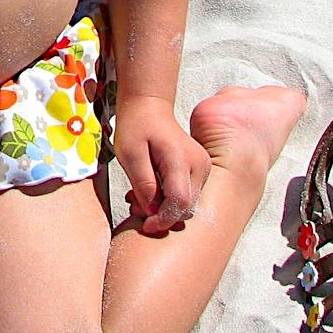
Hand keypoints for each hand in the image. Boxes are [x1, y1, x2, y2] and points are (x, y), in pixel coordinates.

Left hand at [115, 94, 211, 235]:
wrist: (149, 107)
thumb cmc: (136, 127)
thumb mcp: (129, 154)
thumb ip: (143, 183)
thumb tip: (152, 210)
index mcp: (181, 159)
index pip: (180, 201)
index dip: (163, 219)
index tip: (144, 225)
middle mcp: (199, 164)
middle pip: (186, 206)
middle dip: (161, 215)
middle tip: (134, 206)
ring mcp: (203, 167)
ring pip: (187, 204)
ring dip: (164, 209)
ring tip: (138, 197)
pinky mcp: (200, 170)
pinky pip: (187, 195)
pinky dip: (169, 200)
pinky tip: (149, 192)